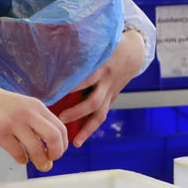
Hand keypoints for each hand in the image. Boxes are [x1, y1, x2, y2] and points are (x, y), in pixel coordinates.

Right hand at [0, 79, 67, 171]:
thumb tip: (48, 142)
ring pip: (36, 148)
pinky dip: (22, 159)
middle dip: (56, 153)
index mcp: (36, 106)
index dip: (63, 144)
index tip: (57, 152)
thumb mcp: (21, 104)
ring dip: (40, 161)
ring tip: (39, 164)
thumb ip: (35, 119)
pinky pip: (17, 152)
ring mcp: (13, 123)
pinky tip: (20, 158)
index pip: (60, 127)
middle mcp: (28, 113)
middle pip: (53, 137)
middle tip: (51, 160)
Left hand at [58, 30, 145, 146]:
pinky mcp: (111, 99)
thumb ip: (78, 49)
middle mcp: (106, 82)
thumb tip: (53, 50)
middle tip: (60, 119)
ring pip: (99, 114)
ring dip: (86, 129)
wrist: (134, 53)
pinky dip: (90, 128)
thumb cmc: (107, 47)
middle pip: (93, 102)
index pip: (85, 79)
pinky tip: (79, 139)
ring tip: (75, 142)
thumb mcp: (96, 46)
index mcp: (101, 67)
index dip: (72, 87)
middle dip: (76, 112)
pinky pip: (101, 116)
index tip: (54, 93)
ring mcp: (110, 92)